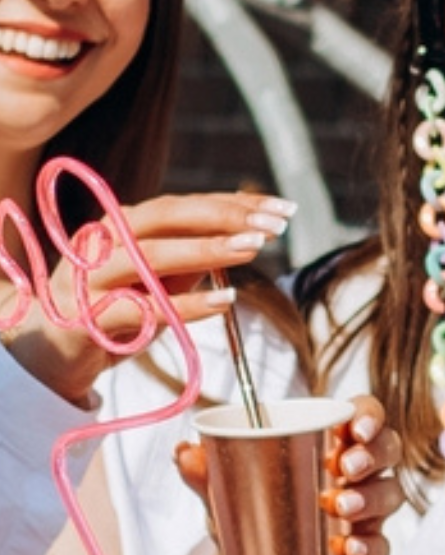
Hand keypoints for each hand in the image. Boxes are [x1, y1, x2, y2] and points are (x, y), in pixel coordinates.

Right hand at [2, 192, 294, 404]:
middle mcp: (105, 238)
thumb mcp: (160, 278)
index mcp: (125, 223)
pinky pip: (143, 308)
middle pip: (168, 216)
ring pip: (151, 254)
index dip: (236, 204)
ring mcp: (92, 275)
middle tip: (274, 224)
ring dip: (206, 250)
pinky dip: (187, 305)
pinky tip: (226, 303)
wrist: (52, 350)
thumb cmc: (115, 307)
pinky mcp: (88, 316)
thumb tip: (248, 237)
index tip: (283, 208)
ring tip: (254, 249)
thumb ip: (193, 258)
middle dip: (225, 217)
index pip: (187, 205)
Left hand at [175, 394, 403, 554]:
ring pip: (390, 494)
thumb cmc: (255, 506)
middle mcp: (359, 470)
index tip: (354, 428)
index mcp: (333, 439)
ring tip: (338, 506)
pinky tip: (348, 548)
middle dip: (373, 455)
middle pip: (387, 448)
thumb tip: (182, 451)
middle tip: (344, 468)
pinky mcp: (367, 549)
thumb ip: (208, 471)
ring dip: (370, 498)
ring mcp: (368, 510)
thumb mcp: (229, 488)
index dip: (369, 415)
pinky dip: (369, 547)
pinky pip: (381, 546)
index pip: (365, 413)